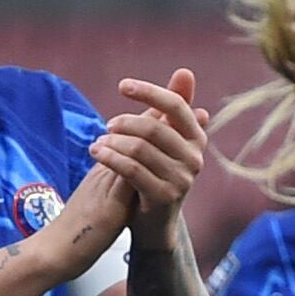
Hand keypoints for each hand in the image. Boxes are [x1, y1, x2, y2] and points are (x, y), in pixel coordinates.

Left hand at [95, 71, 209, 228]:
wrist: (154, 223)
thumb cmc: (157, 174)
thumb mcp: (166, 140)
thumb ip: (171, 109)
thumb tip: (185, 72)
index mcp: (197, 138)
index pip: (176, 106)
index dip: (149, 92)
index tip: (122, 86)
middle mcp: (195, 158)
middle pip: (155, 127)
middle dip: (125, 123)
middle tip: (107, 125)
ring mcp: (182, 179)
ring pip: (140, 148)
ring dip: (113, 142)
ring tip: (98, 143)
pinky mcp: (164, 196)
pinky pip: (132, 170)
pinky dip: (110, 158)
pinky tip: (96, 153)